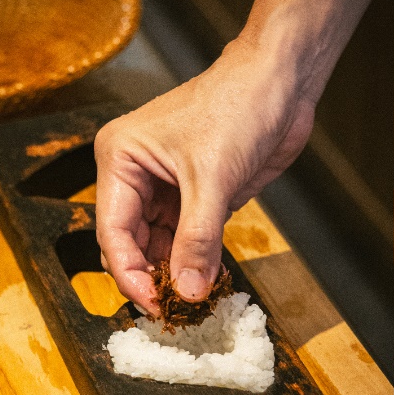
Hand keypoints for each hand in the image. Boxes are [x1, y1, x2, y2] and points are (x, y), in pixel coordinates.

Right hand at [95, 39, 314, 311]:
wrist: (280, 83)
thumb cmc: (238, 106)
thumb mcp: (213, 179)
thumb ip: (198, 240)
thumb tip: (187, 290)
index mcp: (120, 159)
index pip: (113, 230)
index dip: (130, 272)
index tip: (154, 304)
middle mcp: (136, 175)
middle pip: (129, 243)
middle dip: (149, 276)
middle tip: (174, 310)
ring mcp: (166, 188)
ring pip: (158, 246)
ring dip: (175, 274)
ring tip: (195, 301)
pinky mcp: (195, 197)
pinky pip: (187, 241)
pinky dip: (197, 263)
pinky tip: (210, 282)